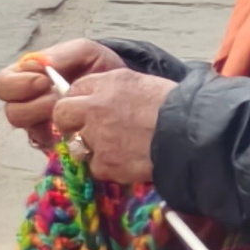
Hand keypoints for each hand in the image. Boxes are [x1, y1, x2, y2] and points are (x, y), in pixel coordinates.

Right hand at [0, 39, 120, 156]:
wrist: (118, 92)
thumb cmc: (97, 68)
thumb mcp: (85, 52)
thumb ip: (63, 54)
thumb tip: (41, 64)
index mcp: (28, 75)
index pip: (5, 82)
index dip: (19, 83)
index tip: (44, 80)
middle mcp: (27, 99)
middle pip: (9, 107)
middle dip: (30, 104)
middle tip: (54, 98)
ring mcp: (36, 121)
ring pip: (21, 125)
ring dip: (40, 116)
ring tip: (63, 110)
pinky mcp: (48, 139)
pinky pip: (38, 142)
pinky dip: (50, 135)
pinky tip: (67, 127)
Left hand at [52, 68, 170, 187]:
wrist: (188, 134)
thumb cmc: (173, 107)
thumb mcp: (141, 84)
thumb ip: (114, 90)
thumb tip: (98, 98)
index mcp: (107, 83)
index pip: (75, 89)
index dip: (80, 101)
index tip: (86, 110)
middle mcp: (95, 107)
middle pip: (62, 113)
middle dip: (69, 122)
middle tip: (85, 130)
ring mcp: (97, 137)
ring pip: (74, 143)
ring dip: (87, 147)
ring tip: (112, 148)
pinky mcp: (104, 163)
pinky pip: (94, 166)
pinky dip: (107, 167)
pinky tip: (125, 161)